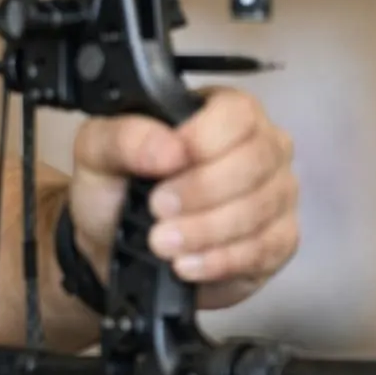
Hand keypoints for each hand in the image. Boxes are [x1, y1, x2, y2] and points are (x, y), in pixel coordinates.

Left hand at [68, 87, 297, 309]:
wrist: (111, 247)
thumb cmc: (114, 190)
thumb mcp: (98, 152)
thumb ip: (124, 137)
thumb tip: (169, 148)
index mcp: (219, 111)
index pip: (237, 113)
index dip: (204, 140)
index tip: (165, 166)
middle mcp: (258, 147)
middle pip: (256, 160)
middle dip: (202, 190)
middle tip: (157, 208)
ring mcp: (274, 194)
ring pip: (260, 208)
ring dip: (205, 230)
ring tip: (162, 241)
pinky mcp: (278, 241)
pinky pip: (264, 249)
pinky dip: (220, 260)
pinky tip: (186, 263)